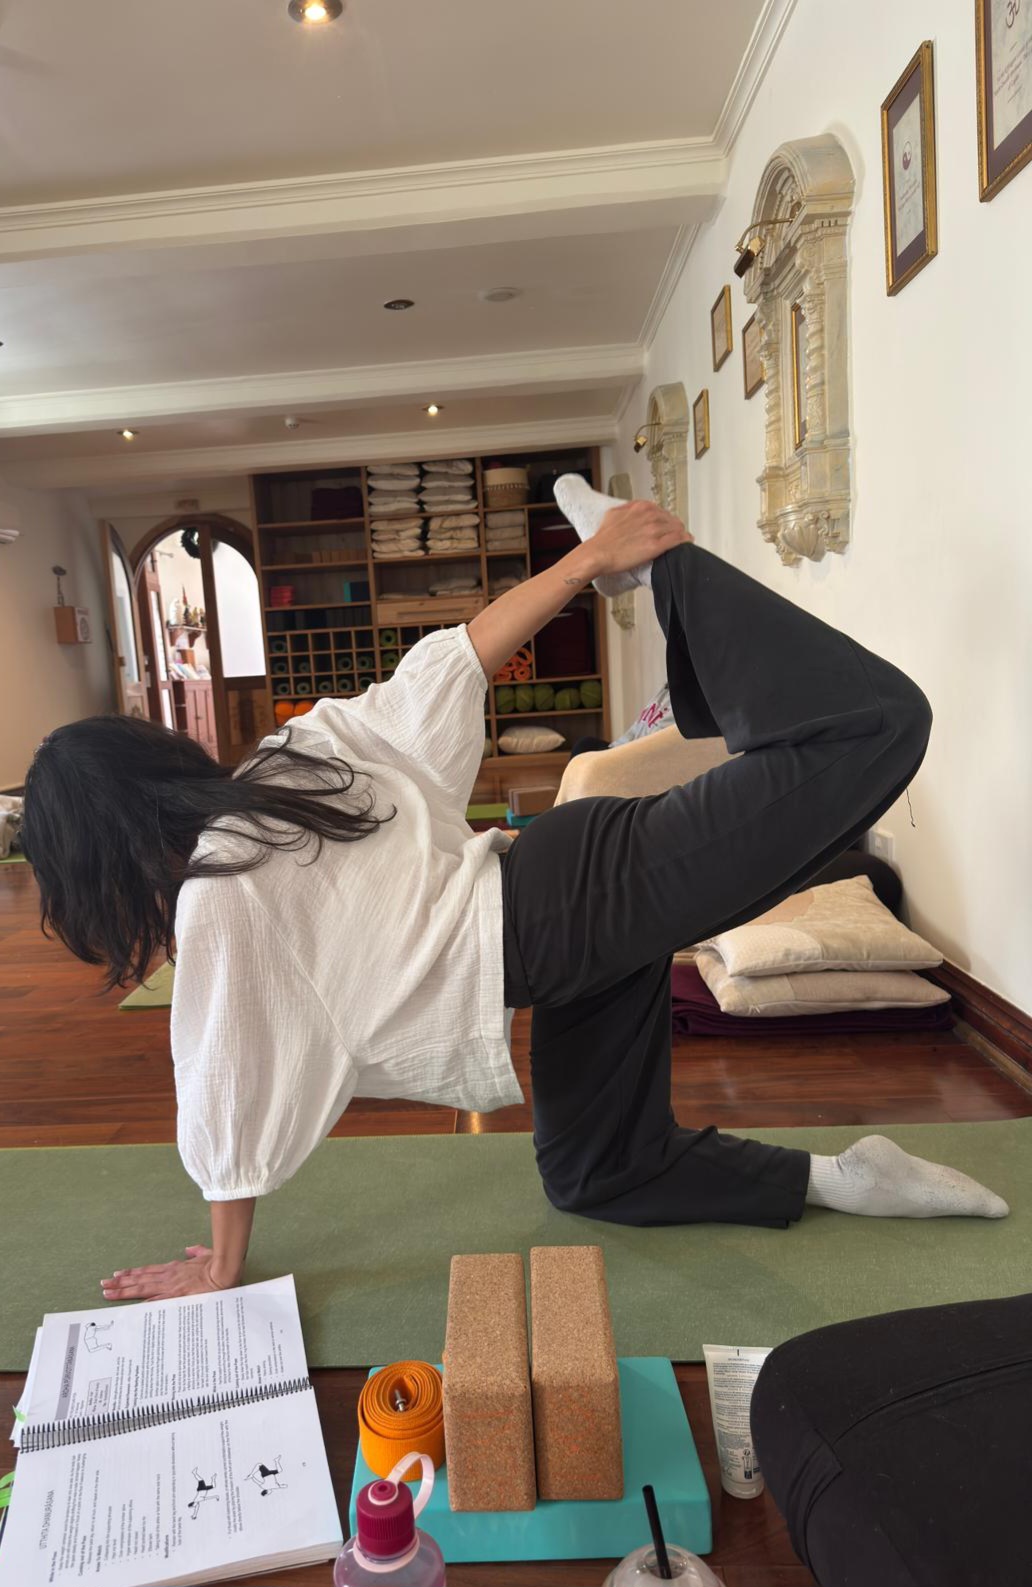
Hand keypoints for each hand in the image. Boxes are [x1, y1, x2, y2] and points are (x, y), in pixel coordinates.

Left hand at [100, 1245, 238, 1302]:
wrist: (225, 1270)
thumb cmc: (217, 1264)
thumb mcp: (205, 1254)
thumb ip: (196, 1251)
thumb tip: (189, 1249)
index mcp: (174, 1268)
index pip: (147, 1271)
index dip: (131, 1274)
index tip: (117, 1275)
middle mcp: (168, 1276)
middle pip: (139, 1279)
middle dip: (119, 1283)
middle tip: (103, 1285)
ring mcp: (170, 1286)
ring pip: (142, 1288)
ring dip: (123, 1291)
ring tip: (107, 1293)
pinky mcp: (176, 1296)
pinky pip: (156, 1301)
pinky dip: (142, 1304)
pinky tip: (129, 1307)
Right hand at [588, 500, 691, 575]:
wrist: (597, 554)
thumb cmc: (602, 538)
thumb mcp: (613, 514)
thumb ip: (626, 509)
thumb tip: (632, 510)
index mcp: (640, 507)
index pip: (661, 511)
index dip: (666, 519)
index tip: (668, 525)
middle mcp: (649, 516)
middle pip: (672, 519)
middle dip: (675, 527)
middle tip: (677, 534)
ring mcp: (654, 530)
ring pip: (677, 529)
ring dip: (681, 534)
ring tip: (684, 539)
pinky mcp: (656, 546)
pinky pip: (677, 540)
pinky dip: (684, 541)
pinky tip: (687, 542)